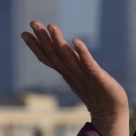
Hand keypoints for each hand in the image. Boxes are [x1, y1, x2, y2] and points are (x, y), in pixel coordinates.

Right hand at [20, 20, 130, 135]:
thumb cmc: (97, 94)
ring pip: (68, 57)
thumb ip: (71, 66)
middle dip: (43, 38)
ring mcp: (84, 76)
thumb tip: (62, 55)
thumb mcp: (80, 78)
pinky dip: (82, 53)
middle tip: (32, 22)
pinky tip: (76, 41)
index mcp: (67, 73)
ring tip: (51, 26)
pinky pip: (89, 64)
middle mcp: (72, 73)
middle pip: (54, 55)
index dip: (36, 46)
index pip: (48, 58)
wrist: (112, 113)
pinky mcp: (98, 77)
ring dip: (59, 41)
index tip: (24, 33)